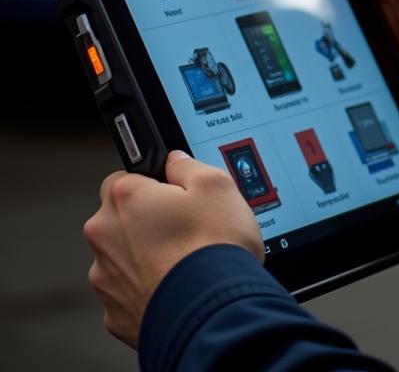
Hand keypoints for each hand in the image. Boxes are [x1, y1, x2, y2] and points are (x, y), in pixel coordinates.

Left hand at [83, 151, 261, 348]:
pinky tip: (178, 286)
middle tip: (185, 226)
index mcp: (125, 199)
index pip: (123, 177)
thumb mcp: (217, 184)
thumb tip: (176, 161)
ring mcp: (107, 279)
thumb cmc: (213, 247)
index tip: (173, 193)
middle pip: (120, 218)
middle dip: (147, 220)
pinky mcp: (116, 314)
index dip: (152, 183)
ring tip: (186, 260)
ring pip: (123, 257)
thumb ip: (189, 165)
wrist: (212, 312)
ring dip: (146, 255)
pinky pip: (131, 292)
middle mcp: (106, 237)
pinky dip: (150, 288)